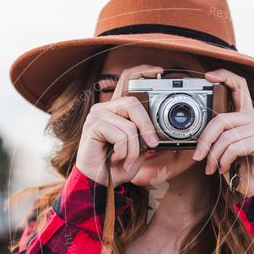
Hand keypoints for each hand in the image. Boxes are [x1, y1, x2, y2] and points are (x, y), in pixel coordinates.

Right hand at [75, 64, 161, 186]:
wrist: (99, 183)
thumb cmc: (116, 166)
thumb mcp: (138, 148)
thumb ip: (146, 134)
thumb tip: (160, 128)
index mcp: (116, 109)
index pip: (127, 80)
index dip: (143, 71)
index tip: (159, 71)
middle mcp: (105, 108)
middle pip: (133, 103)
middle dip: (147, 127)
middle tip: (153, 145)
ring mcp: (97, 116)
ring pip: (129, 125)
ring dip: (133, 149)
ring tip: (126, 159)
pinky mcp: (92, 127)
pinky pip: (120, 136)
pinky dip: (124, 152)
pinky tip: (115, 158)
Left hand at [192, 68, 253, 196]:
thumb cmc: (242, 169)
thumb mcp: (225, 148)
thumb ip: (217, 135)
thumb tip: (196, 133)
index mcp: (247, 116)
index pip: (239, 86)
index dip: (225, 76)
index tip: (207, 77)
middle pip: (222, 118)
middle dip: (205, 139)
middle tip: (198, 156)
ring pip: (226, 136)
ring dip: (214, 156)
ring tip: (212, 168)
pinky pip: (234, 147)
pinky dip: (224, 161)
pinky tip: (225, 170)